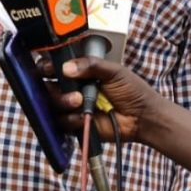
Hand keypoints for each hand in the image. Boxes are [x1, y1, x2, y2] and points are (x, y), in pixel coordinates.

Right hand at [41, 55, 155, 140]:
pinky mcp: (75, 125)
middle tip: (72, 91)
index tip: (48, 69)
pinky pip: (62, 122)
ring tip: (79, 102)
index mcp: (80, 73)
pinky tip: (83, 118)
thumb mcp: (113, 71)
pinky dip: (70, 119)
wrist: (143, 117)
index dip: (47, 67)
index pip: (56, 67)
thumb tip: (66, 68)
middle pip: (49, 87)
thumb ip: (90, 65)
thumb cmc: (133, 91)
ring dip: (63, 103)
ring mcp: (73, 108)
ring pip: (53, 105)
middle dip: (55, 89)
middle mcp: (73, 89)